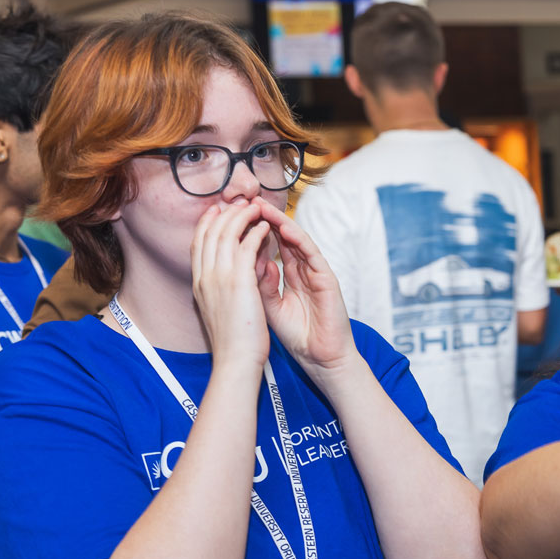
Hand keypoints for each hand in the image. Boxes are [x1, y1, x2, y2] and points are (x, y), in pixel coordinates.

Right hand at [192, 200, 273, 366]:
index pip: (198, 244)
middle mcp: (204, 277)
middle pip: (209, 233)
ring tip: (255, 207)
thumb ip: (221, 289)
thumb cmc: (233, 341)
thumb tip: (231, 276)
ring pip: (227, 234)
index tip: (217, 211)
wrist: (235, 361)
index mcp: (199, 284)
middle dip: (224, 213)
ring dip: (241, 217)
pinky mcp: (238, 281)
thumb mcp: (219, 310)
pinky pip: (246, 246)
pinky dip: (255, 233)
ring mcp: (219, 278)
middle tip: (238, 202)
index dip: (207, 224)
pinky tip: (265, 227)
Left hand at [252, 197, 358, 377]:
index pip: (269, 247)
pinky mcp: (327, 278)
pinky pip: (312, 253)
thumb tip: (252, 261)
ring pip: (296, 240)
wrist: (321, 357)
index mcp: (288, 276)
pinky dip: (298, 239)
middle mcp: (302, 269)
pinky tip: (284, 228)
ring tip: (262, 206)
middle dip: (263, 218)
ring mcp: (315, 272)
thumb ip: (260, 284)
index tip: (232, 217)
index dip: (251, 231)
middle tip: (245, 201)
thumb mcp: (269, 306)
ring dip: (280, 221)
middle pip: (281, 237)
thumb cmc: (298, 335)